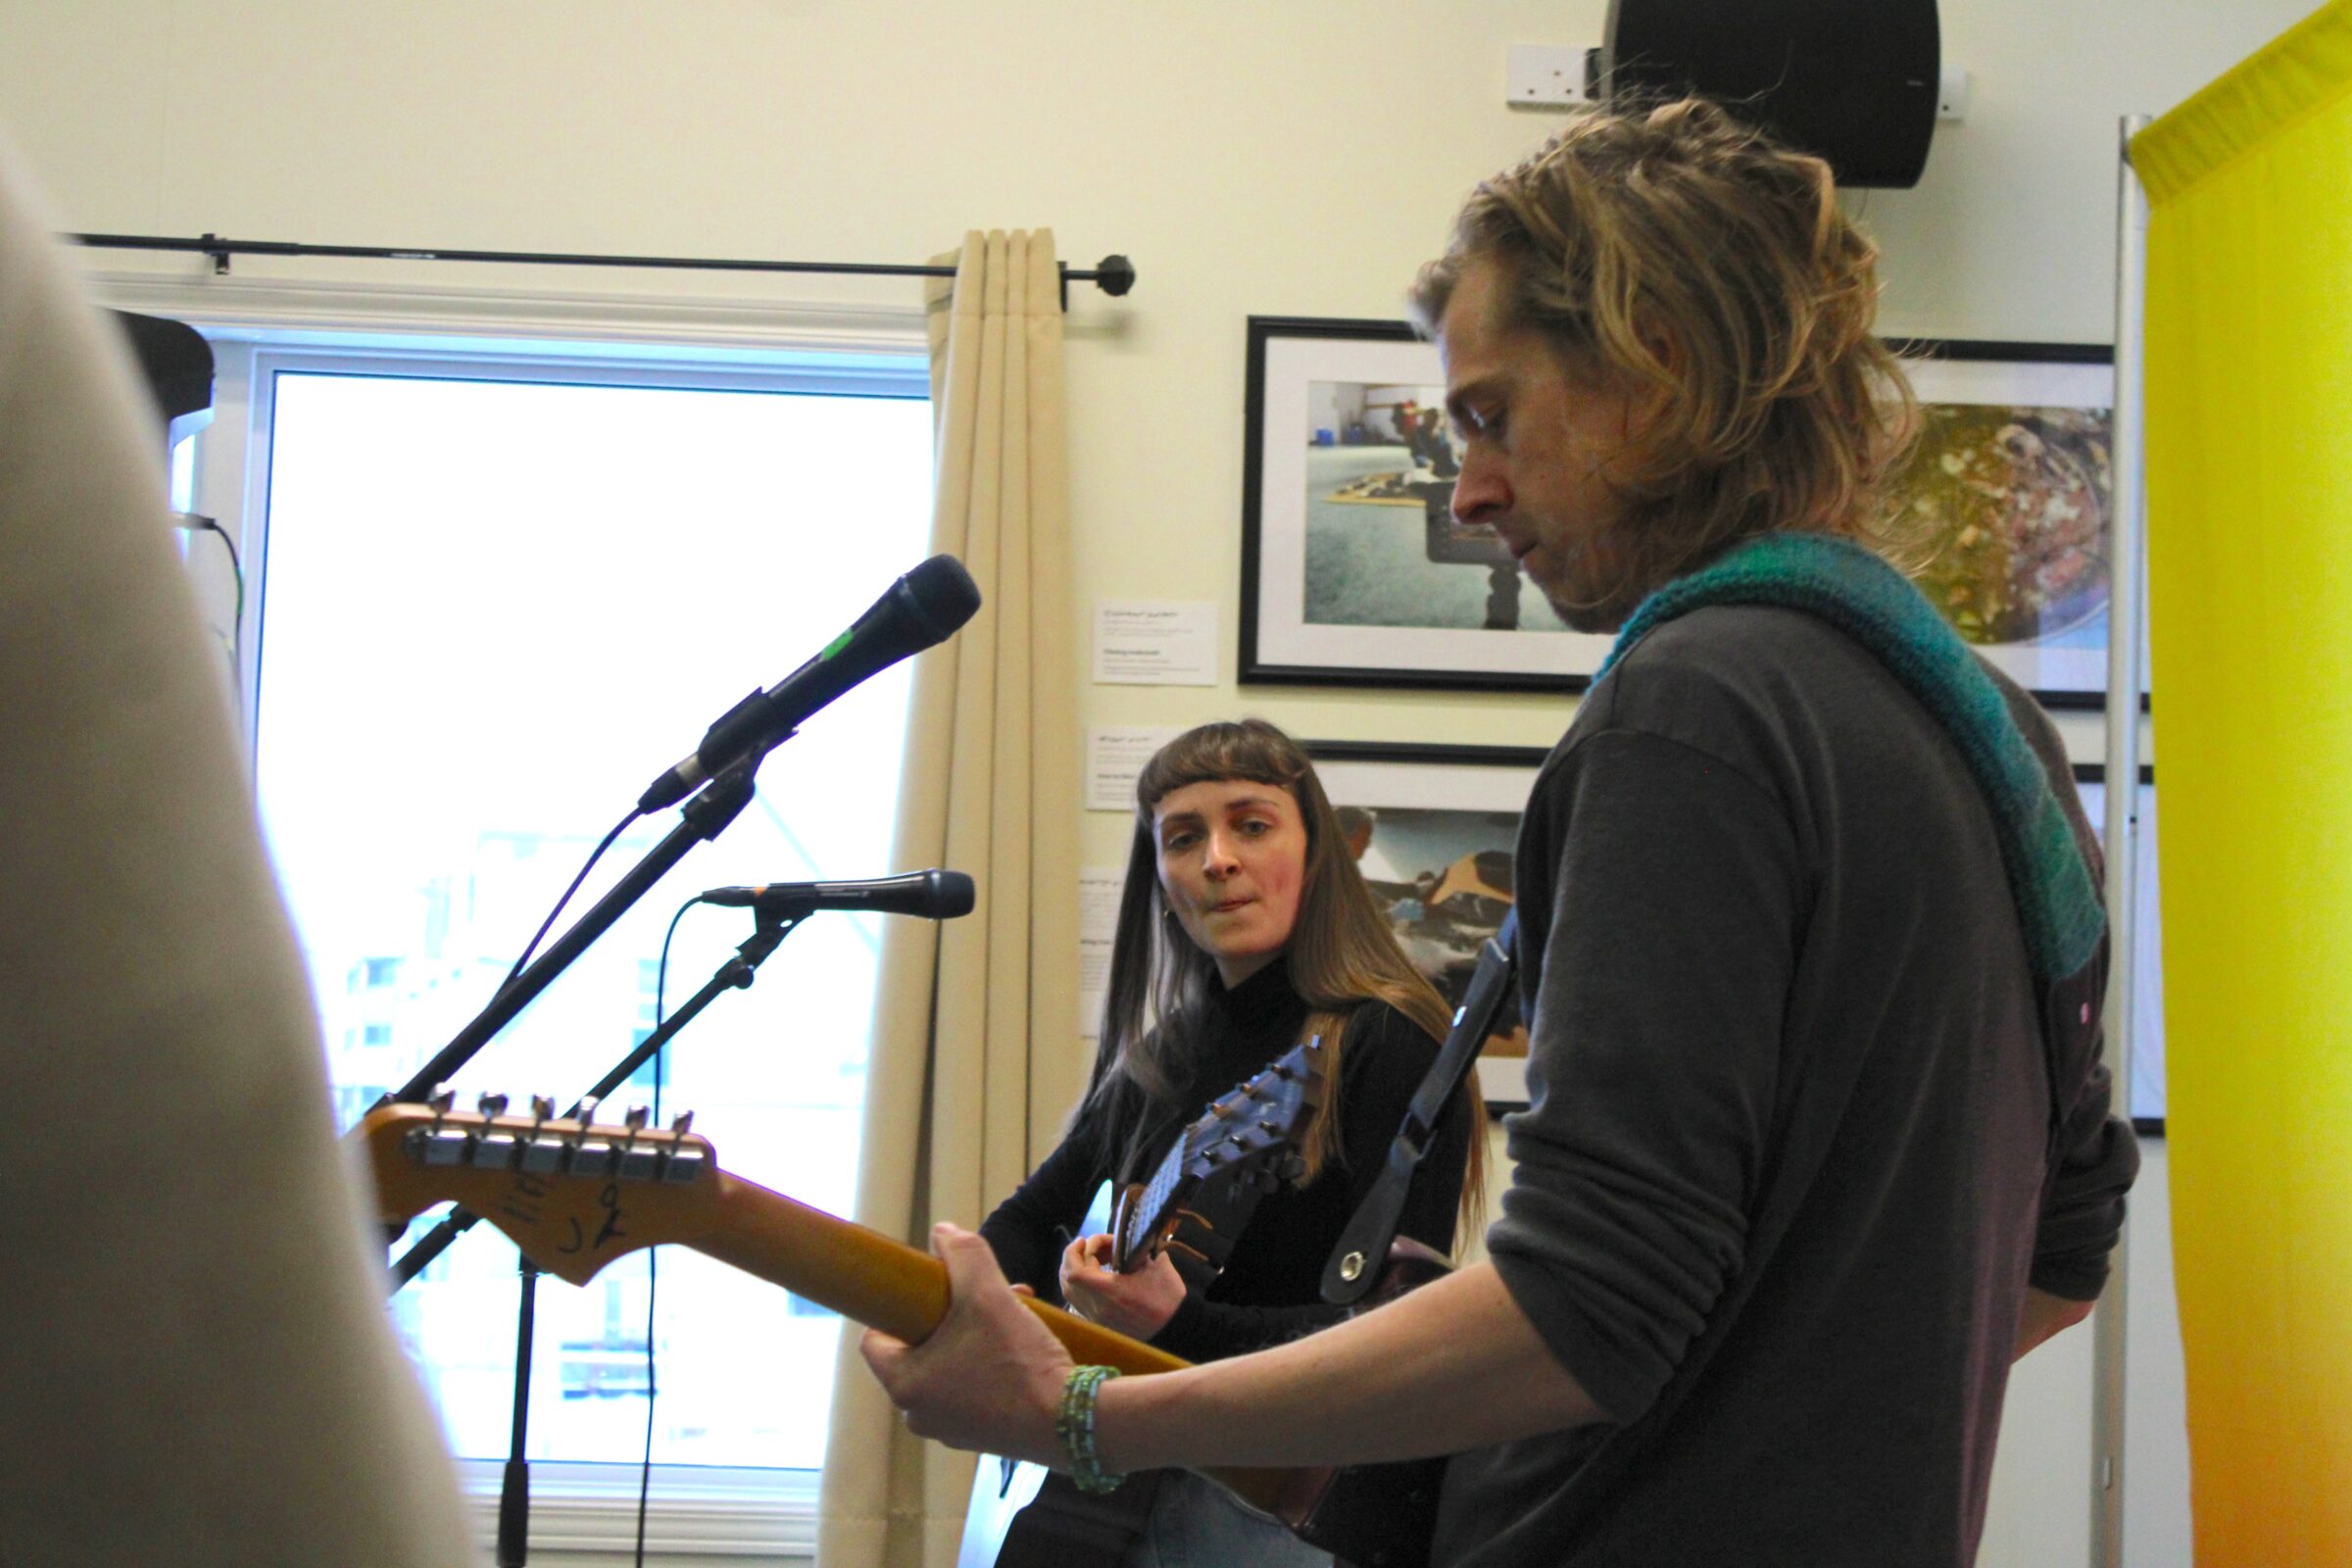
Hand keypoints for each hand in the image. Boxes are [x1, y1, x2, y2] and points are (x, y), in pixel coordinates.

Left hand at [859, 1224, 1070, 1463]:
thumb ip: (963, 1255)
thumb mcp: (988, 1294)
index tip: (929, 1292)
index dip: (898, 1308)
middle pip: (918, 1350)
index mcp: (904, 1385)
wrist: (1071, 1421)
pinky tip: (1022, 1347)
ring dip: (973, 1336)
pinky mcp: (980, 1438)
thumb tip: (943, 1231)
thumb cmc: (1019, 1361)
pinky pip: (971, 1391)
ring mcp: (949, 1431)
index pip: (875, 1339)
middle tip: (980, 1298)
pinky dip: (988, 1365)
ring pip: (948, 1367)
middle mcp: (918, 1414)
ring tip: (1011, 1315)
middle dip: (949, 1318)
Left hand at [1059, 1232, 1187, 1339]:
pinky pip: (1079, 1301)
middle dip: (1075, 1257)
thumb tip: (1126, 1236)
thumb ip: (1136, 1247)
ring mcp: (1097, 1319)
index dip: (1073, 1253)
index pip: (1075, 1272)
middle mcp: (1098, 1308)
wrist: (1176, 1328)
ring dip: (1077, 1270)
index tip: (1085, 1240)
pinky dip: (1082, 1284)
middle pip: (1067, 1280)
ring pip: (1071, 1291)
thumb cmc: (1168, 1296)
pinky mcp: (1100, 1324)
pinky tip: (1100, 1274)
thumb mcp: (1156, 1264)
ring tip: (1097, 1258)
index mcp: (1110, 1291)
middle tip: (1091, 1245)